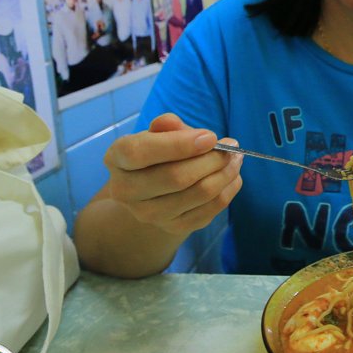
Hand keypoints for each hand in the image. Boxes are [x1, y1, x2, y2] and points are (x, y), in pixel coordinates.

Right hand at [103, 113, 241, 236]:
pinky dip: (228, 190)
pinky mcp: (173, 228)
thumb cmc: (158, 153)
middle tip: (231, 146)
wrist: (154, 190)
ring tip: (235, 159)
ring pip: (198, 194)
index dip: (179, 144)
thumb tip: (174, 124)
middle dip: (211, 160)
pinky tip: (233, 176)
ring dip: (225, 173)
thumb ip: (167, 126)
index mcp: (117, 158)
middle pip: (175, 177)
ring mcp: (148, 214)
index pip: (140, 152)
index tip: (210, 137)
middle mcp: (125, 191)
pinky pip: (210, 210)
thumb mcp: (158, 134)